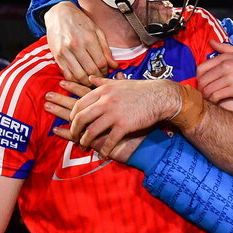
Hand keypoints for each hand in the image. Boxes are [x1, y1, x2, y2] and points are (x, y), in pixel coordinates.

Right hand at [45, 2, 116, 84]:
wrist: (59, 14)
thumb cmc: (80, 22)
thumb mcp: (97, 31)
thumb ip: (106, 49)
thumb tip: (115, 65)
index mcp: (89, 39)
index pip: (101, 63)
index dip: (106, 70)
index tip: (107, 71)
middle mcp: (76, 46)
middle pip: (91, 71)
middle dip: (98, 77)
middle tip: (100, 77)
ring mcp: (65, 52)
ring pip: (79, 75)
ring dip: (87, 81)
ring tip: (91, 79)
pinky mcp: (57, 56)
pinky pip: (67, 74)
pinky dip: (75, 80)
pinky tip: (80, 78)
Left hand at [46, 76, 177, 159]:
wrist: (160, 97)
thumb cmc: (140, 90)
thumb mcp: (118, 83)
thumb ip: (101, 81)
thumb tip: (89, 78)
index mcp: (102, 91)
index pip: (79, 104)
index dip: (72, 115)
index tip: (71, 122)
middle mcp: (105, 102)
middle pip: (81, 118)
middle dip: (74, 130)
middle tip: (74, 136)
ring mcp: (114, 114)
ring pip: (92, 131)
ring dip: (85, 140)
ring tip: (84, 145)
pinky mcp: (124, 126)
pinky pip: (109, 141)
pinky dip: (104, 149)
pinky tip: (102, 154)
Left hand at [197, 41, 232, 101]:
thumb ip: (223, 47)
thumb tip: (211, 42)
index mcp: (223, 58)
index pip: (200, 69)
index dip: (199, 79)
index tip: (203, 84)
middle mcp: (224, 67)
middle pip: (202, 81)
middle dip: (201, 89)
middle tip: (204, 94)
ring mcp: (229, 78)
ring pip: (207, 90)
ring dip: (206, 97)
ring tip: (210, 100)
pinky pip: (216, 97)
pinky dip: (214, 101)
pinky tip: (218, 103)